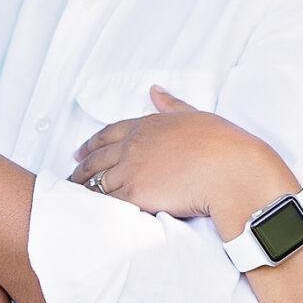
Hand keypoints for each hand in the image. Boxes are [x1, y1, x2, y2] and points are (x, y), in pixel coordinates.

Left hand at [69, 87, 296, 229]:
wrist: (231, 170)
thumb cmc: (223, 143)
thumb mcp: (195, 115)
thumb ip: (171, 105)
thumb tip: (155, 90)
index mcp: (148, 124)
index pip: (110, 133)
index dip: (92, 143)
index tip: (81, 151)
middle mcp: (134, 144)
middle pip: (97, 157)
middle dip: (81, 167)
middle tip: (70, 174)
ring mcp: (132, 169)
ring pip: (97, 181)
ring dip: (83, 189)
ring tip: (73, 197)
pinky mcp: (135, 194)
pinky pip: (107, 202)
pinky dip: (94, 206)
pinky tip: (88, 211)